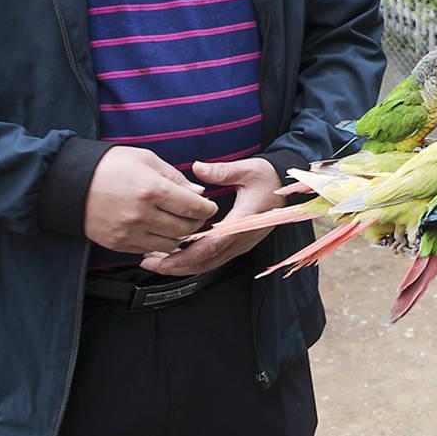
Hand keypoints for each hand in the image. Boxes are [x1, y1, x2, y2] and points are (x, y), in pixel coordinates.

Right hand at [83, 146, 222, 257]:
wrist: (69, 184)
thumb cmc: (108, 166)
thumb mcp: (145, 159)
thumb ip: (175, 177)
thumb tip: (198, 192)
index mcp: (151, 190)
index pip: (193, 207)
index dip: (206, 208)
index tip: (208, 205)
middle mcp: (141, 215)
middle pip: (185, 228)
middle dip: (196, 222)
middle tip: (197, 215)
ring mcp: (129, 232)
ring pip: (170, 243)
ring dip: (180, 235)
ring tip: (178, 222)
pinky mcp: (119, 244)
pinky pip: (149, 249)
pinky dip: (160, 243)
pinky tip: (160, 230)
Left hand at [131, 158, 282, 276]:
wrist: (285, 186)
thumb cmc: (267, 178)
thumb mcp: (248, 169)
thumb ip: (222, 171)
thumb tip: (198, 168)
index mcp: (243, 221)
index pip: (212, 245)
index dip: (186, 254)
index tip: (164, 256)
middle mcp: (241, 238)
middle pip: (206, 261)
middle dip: (176, 266)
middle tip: (150, 262)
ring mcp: (240, 244)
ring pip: (208, 264)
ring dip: (182, 267)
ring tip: (156, 262)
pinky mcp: (237, 245)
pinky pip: (213, 259)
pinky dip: (192, 262)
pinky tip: (176, 257)